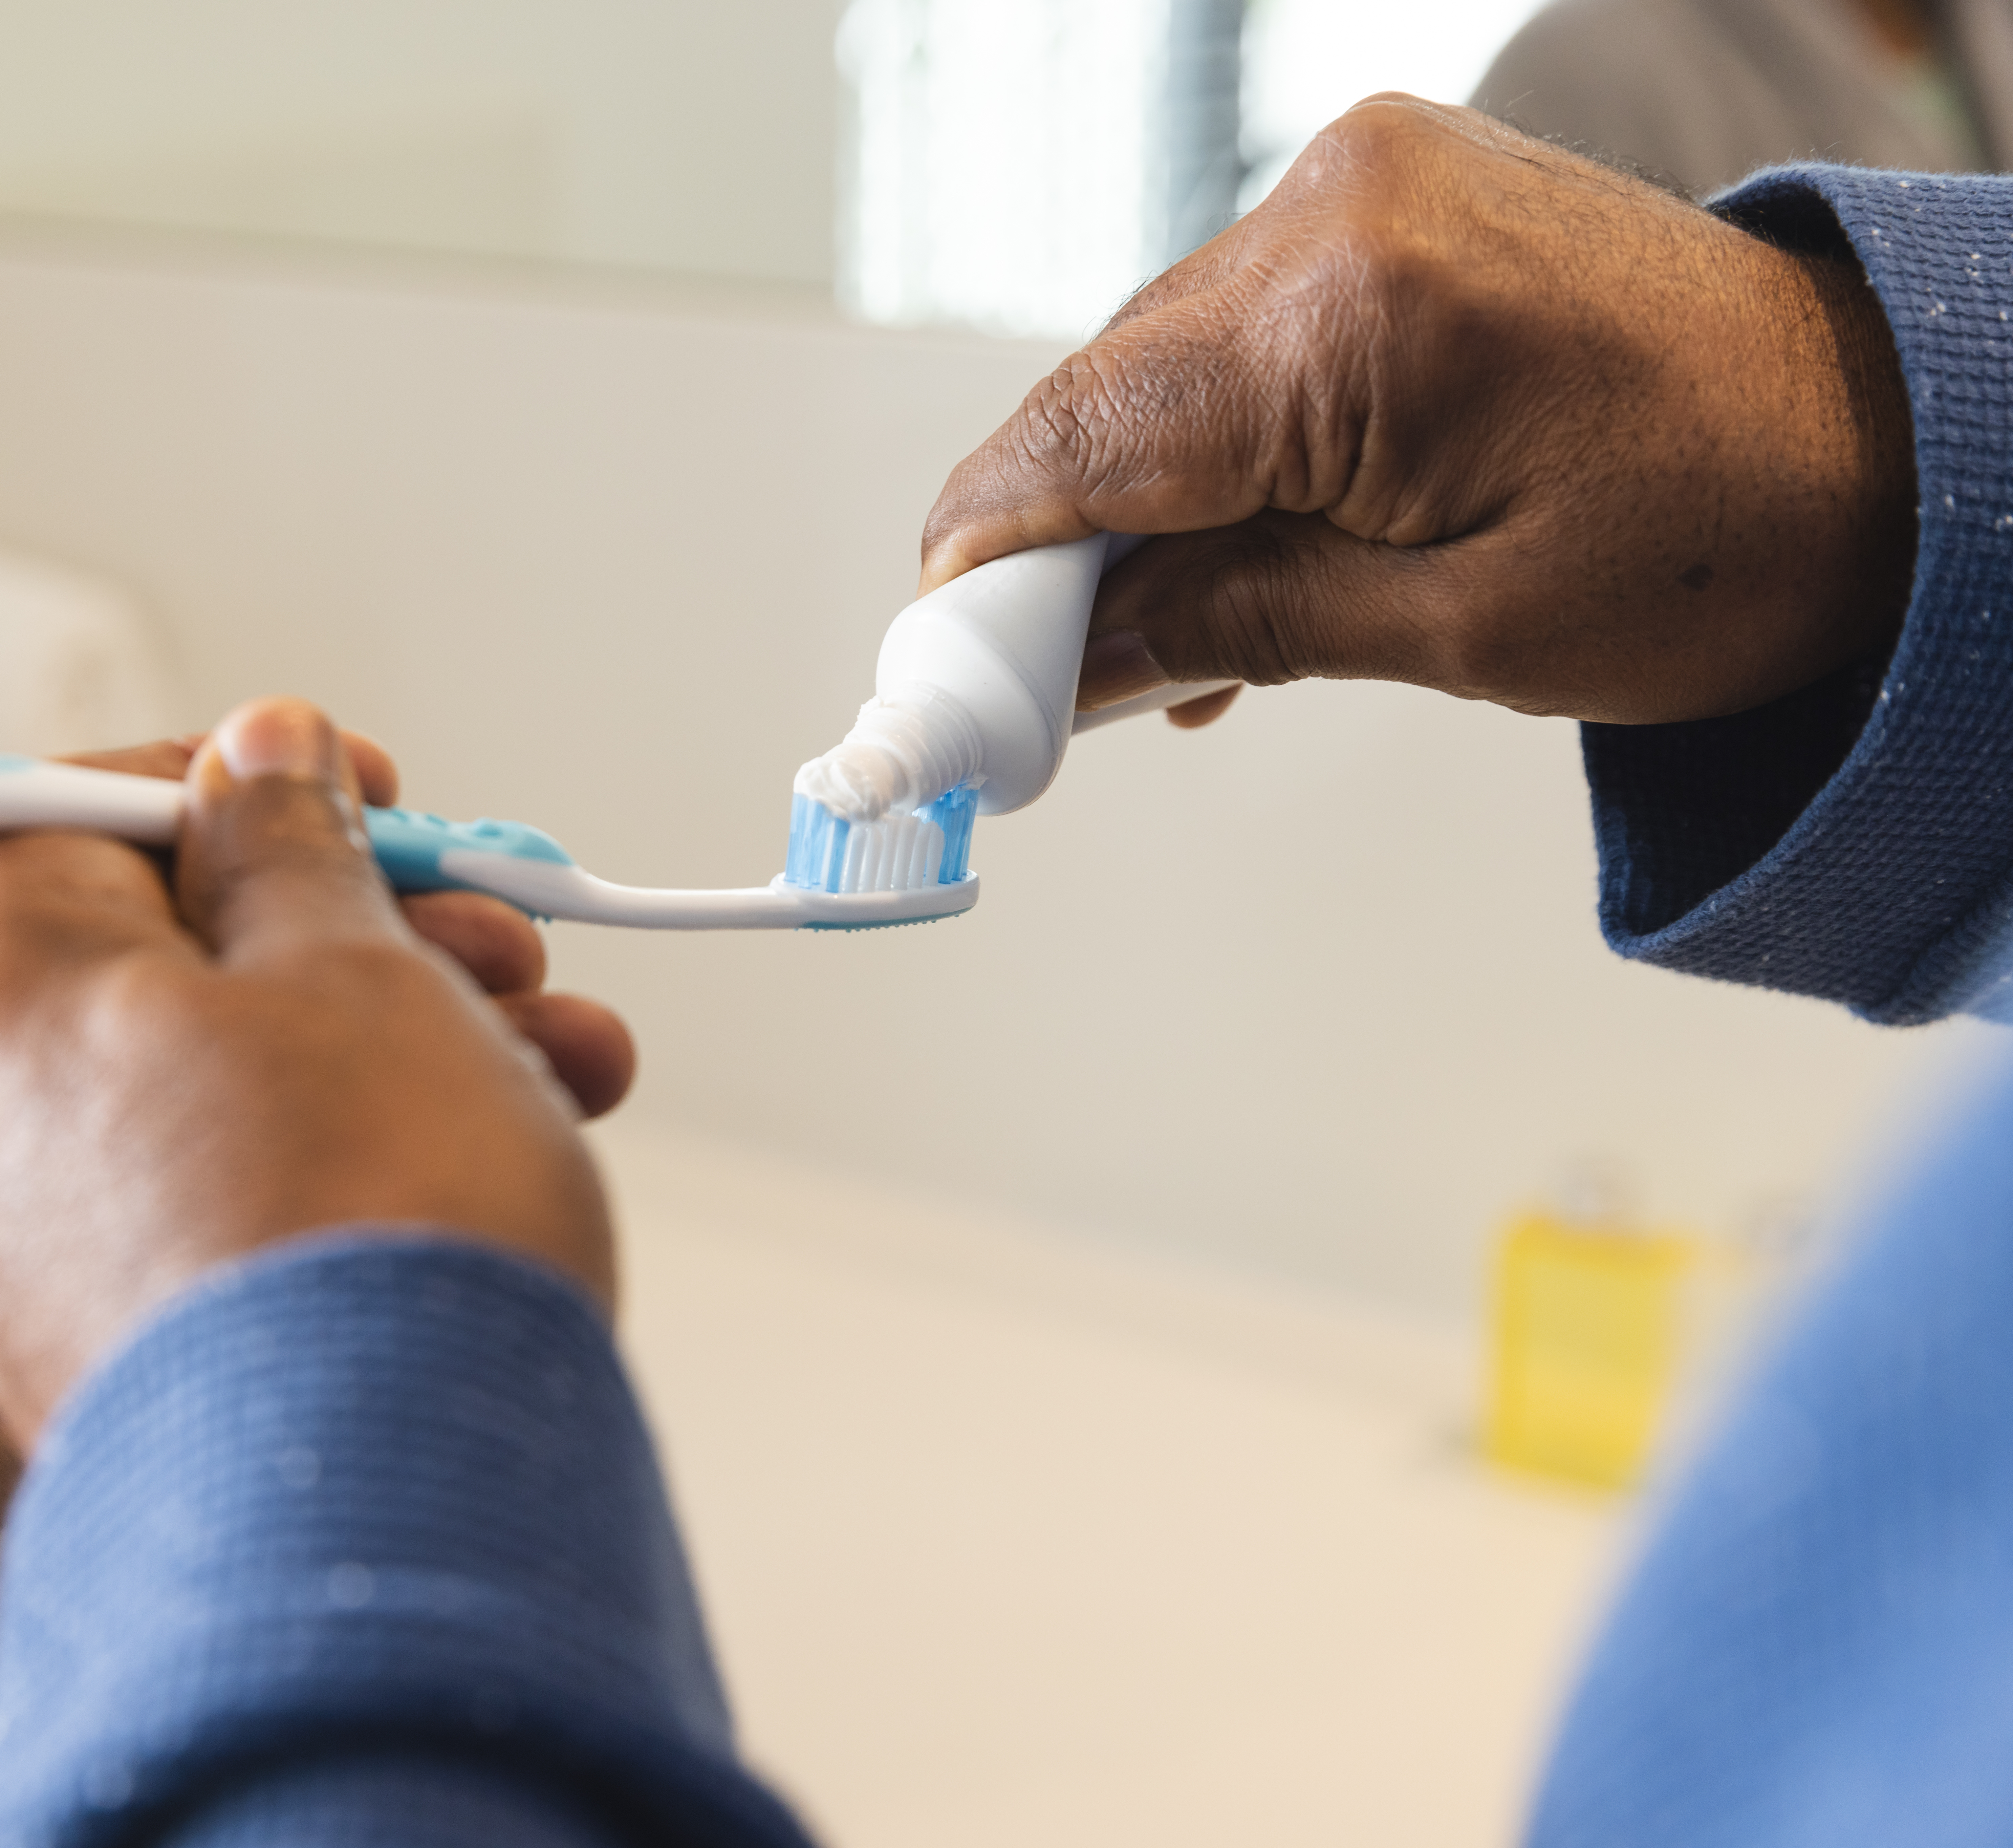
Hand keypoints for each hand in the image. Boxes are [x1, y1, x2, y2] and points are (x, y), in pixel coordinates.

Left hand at [0, 700, 617, 1449]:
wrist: (375, 1536)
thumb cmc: (361, 1221)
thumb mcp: (353, 963)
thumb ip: (291, 844)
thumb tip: (260, 759)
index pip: (69, 811)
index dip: (233, 783)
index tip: (364, 795)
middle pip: (154, 961)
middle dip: (353, 932)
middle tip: (503, 943)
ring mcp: (2, 1268)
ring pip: (198, 1091)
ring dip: (378, 1046)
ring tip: (559, 1058)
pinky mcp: (81, 1366)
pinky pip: (194, 1208)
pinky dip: (322, 1162)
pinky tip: (487, 1152)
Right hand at [923, 96, 1917, 725]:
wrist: (1887, 434)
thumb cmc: (1729, 535)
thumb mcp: (1457, 630)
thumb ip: (1232, 626)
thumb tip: (1067, 666)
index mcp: (1361, 311)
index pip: (1089, 440)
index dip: (987, 567)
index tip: (932, 676)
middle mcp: (1344, 206)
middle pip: (1108, 399)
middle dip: (1053, 551)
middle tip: (1033, 693)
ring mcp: (1368, 182)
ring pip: (1159, 367)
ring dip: (1134, 505)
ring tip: (1146, 647)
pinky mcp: (1389, 196)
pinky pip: (1235, 329)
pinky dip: (1210, 445)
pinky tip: (1216, 552)